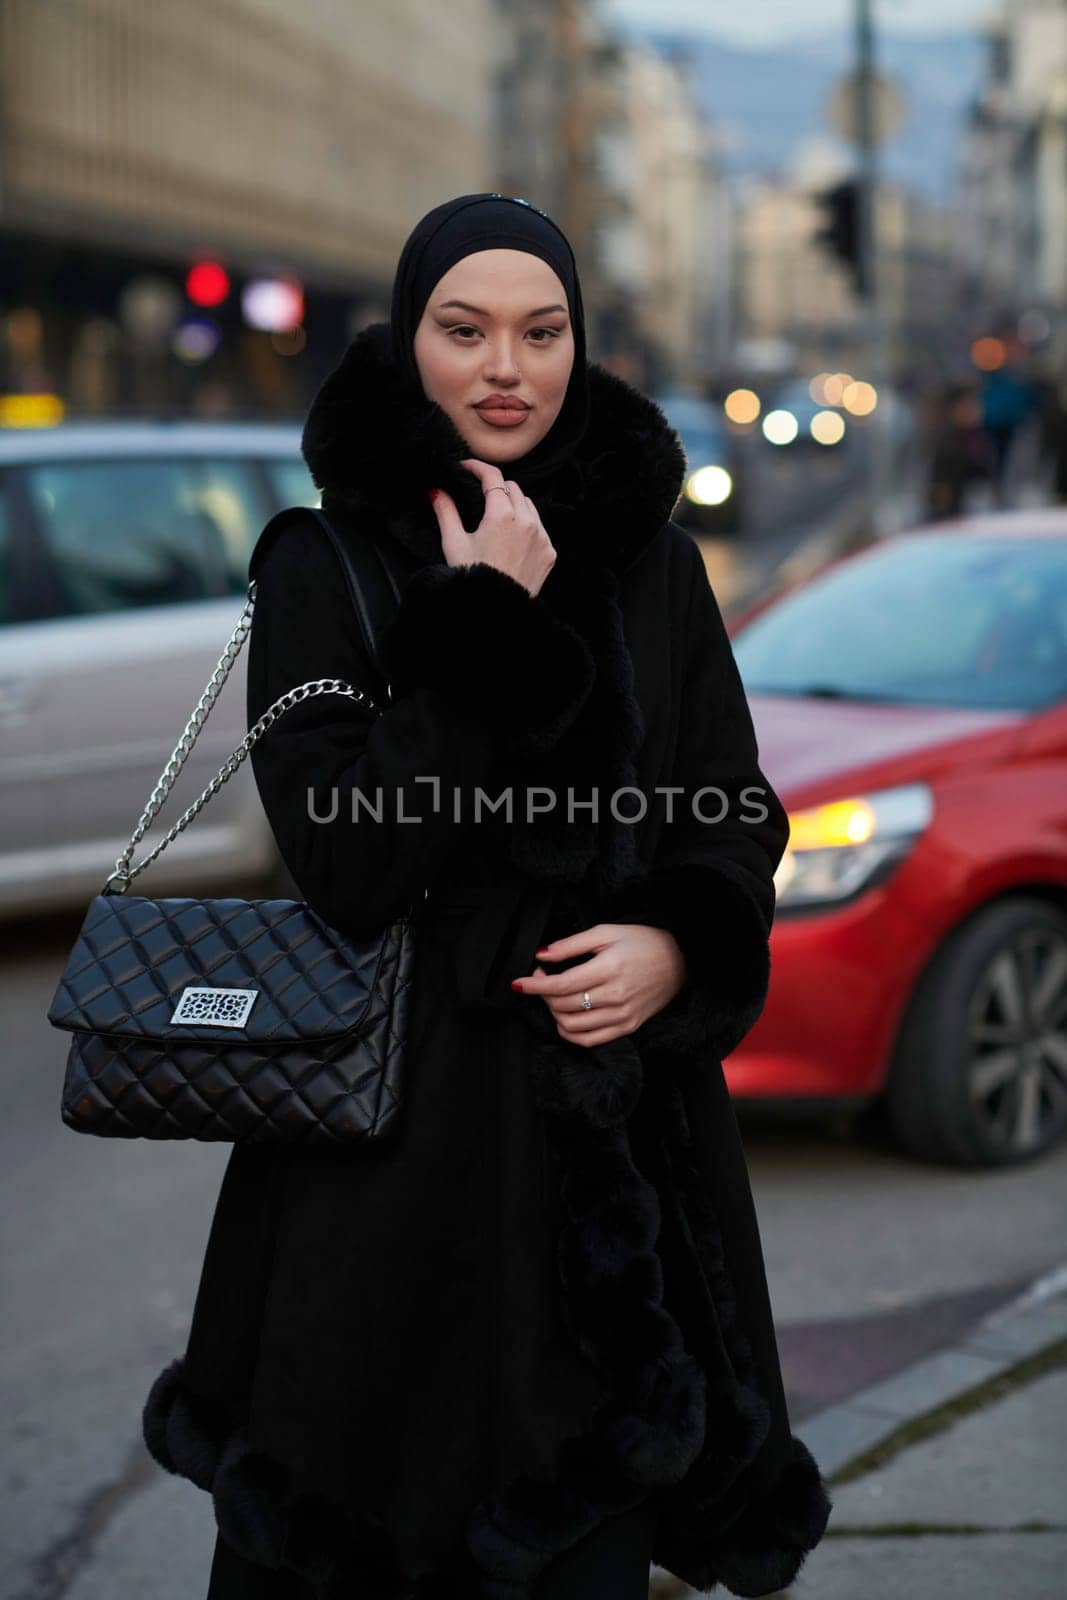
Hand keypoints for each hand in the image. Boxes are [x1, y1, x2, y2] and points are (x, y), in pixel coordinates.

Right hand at [428, 457, 556, 596]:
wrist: (497, 610)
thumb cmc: (473, 578)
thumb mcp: (454, 543)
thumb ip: (445, 512)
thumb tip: (436, 491)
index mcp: (501, 515)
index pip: (493, 477)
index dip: (478, 467)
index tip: (467, 467)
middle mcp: (526, 521)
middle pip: (512, 488)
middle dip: (496, 487)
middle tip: (480, 495)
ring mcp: (541, 537)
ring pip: (529, 505)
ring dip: (514, 504)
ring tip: (498, 517)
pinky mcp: (549, 552)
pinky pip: (540, 528)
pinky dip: (527, 526)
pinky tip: (513, 538)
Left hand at [511, 923, 686, 1048]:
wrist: (680, 961)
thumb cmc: (643, 942)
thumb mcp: (606, 932)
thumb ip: (571, 944)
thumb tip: (543, 955)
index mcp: (610, 968)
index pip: (561, 984)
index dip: (534, 985)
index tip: (518, 983)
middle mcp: (616, 996)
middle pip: (563, 1005)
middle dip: (542, 994)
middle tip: (541, 979)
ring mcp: (622, 1015)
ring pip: (572, 1026)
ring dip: (553, 1013)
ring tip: (555, 996)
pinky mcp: (627, 1027)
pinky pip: (589, 1040)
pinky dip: (570, 1032)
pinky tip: (565, 1017)